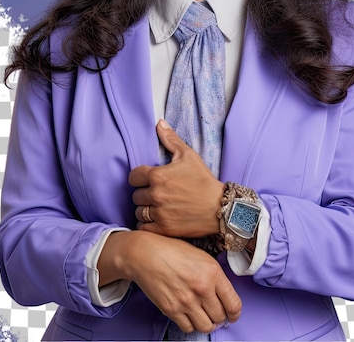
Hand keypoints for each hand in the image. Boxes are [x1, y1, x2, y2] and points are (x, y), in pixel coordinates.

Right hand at [99, 231, 241, 333]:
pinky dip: (190, 324)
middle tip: (215, 312)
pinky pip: (188, 328)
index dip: (234, 313)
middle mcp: (202, 288)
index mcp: (212, 272)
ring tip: (203, 315)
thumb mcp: (200, 256)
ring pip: (206, 326)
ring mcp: (187, 301)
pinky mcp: (172, 309)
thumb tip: (223, 294)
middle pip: (220, 317)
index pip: (233, 304)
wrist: (145, 253)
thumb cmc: (171, 250)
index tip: (232, 314)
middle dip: (220, 317)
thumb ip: (214, 275)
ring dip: (206, 323)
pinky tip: (189, 314)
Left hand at [129, 120, 223, 237]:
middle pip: (136, 195)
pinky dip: (147, 224)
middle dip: (144, 193)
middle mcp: (155, 194)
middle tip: (156, 193)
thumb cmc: (204, 180)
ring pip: (138, 211)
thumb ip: (171, 139)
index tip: (148, 179)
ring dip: (145, 209)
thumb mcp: (189, 155)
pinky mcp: (163, 229)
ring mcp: (159, 213)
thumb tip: (159, 123)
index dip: (140, 177)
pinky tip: (156, 219)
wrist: (220, 208)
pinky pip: (143, 227)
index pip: (133, 176)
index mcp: (158, 176)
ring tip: (157, 207)